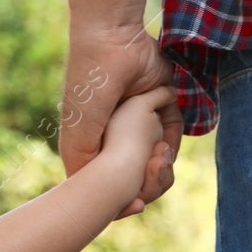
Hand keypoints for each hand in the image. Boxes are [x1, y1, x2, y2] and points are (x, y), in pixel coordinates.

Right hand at [61, 14, 183, 218]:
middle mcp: (115, 130)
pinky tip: (165, 148)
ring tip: (157, 159)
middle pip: (137, 169)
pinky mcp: (160, 100)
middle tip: (148, 180)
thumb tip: (88, 198)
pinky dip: (172, 142)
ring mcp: (138, 116)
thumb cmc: (89, 92)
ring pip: (156, 153)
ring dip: (160, 164)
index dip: (122, 196)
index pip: (110, 178)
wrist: (111, 45)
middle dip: (145, 182)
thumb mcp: (78, 136)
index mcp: (93, 141)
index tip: (133, 206)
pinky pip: (173, 129)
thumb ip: (81, 165)